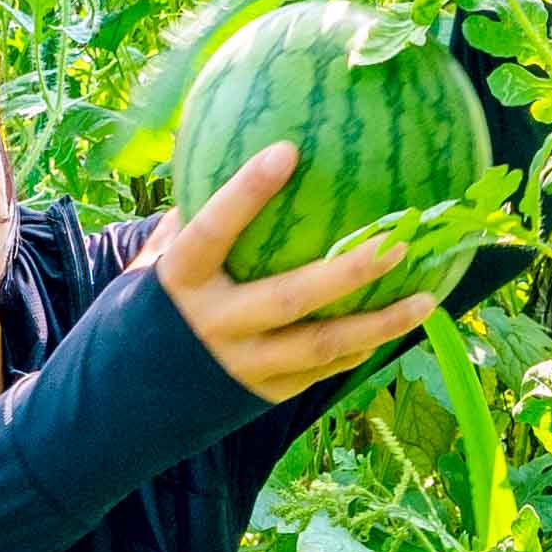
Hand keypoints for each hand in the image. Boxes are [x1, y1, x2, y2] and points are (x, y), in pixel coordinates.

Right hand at [146, 143, 445, 403]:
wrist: (124, 402)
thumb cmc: (146, 310)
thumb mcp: (150, 263)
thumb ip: (187, 218)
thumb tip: (228, 151)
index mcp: (178, 279)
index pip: (213, 228)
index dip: (247, 191)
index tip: (288, 149)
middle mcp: (213, 324)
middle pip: (289, 298)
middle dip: (347, 273)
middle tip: (397, 243)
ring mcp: (241, 364)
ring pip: (321, 346)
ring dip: (379, 324)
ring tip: (428, 299)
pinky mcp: (262, 395)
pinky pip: (322, 370)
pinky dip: (362, 349)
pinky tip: (399, 327)